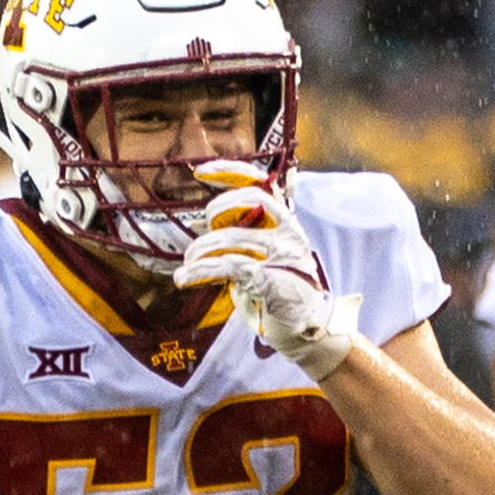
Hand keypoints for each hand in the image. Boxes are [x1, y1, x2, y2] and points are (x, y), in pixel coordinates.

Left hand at [175, 166, 363, 379]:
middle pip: (254, 199)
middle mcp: (290, 231)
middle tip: (202, 227)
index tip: (200, 172)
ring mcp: (283, 255)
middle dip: (220, 208)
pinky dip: (202, 271)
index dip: (230, 171)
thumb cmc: (282, 285)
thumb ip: (240, 233)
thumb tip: (197, 224)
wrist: (309, 324)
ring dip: (202, 249)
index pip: (261, 182)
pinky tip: (185, 277)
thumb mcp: (264, 252)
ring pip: (234, 238)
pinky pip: (229, 268)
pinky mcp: (270, 280)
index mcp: (286, 219)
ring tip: (186, 263)